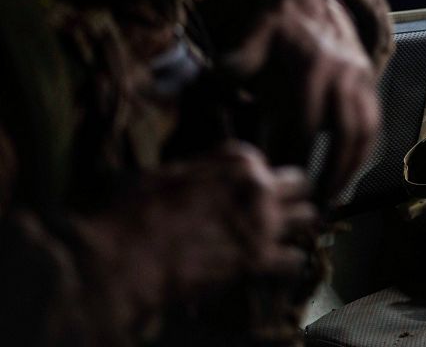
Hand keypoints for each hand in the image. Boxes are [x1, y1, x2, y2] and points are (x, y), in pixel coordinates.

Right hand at [77, 143, 316, 311]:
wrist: (117, 260)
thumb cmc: (127, 211)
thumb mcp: (163, 173)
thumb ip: (198, 170)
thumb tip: (198, 175)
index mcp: (235, 158)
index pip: (266, 161)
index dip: (256, 178)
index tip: (249, 191)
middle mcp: (256, 184)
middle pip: (299, 183)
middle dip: (290, 196)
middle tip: (278, 211)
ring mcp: (262, 222)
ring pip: (308, 217)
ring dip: (297, 226)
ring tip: (283, 236)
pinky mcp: (258, 260)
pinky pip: (295, 259)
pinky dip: (286, 264)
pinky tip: (274, 267)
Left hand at [221, 0, 380, 201]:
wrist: (321, 1)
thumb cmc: (279, 27)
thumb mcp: (254, 37)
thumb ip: (236, 65)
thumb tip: (202, 89)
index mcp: (310, 66)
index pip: (303, 122)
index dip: (290, 156)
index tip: (273, 182)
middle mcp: (342, 75)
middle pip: (340, 134)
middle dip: (325, 173)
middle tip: (306, 205)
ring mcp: (362, 82)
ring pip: (364, 134)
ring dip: (350, 171)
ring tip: (329, 202)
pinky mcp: (372, 89)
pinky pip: (374, 128)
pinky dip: (363, 157)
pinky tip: (346, 179)